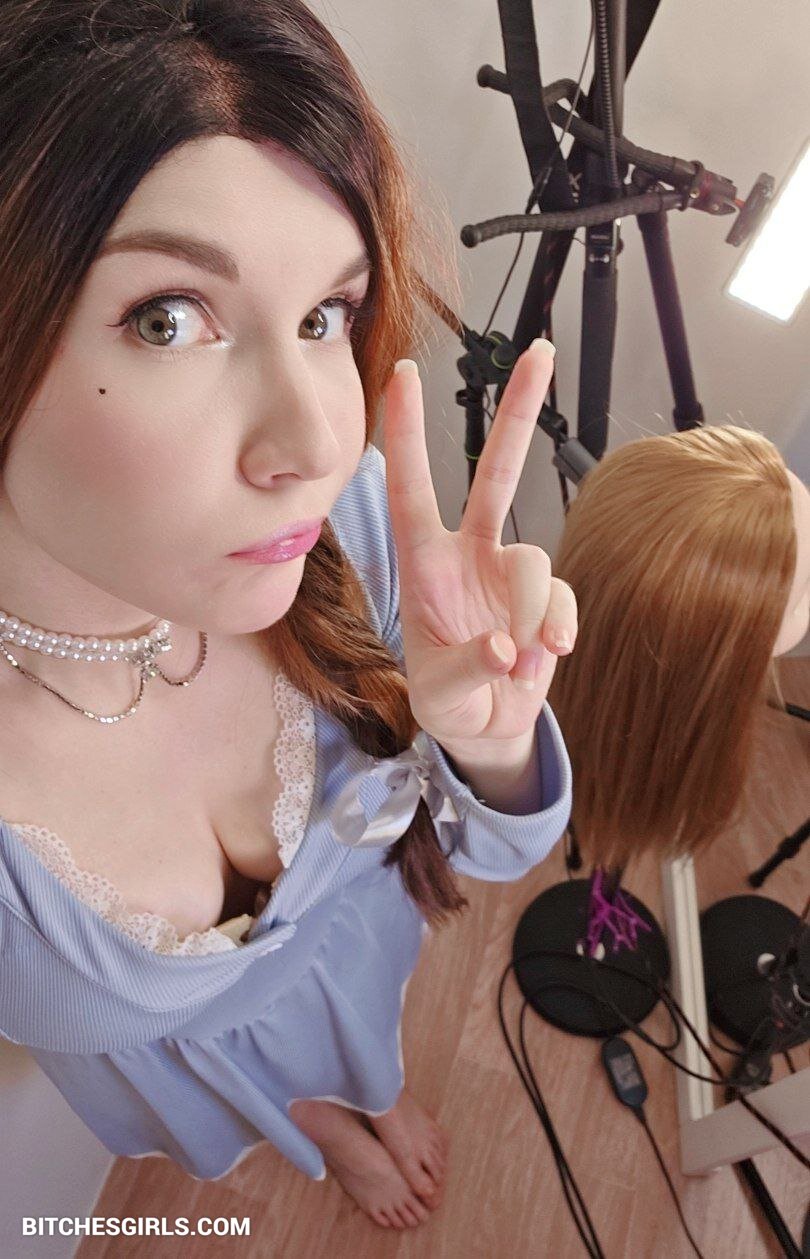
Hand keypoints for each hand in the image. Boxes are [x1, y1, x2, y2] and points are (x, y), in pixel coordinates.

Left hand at [381, 338, 577, 749]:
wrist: (489, 727)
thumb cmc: (448, 702)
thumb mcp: (437, 695)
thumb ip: (465, 668)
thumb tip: (507, 646)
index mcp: (424, 563)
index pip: (410, 488)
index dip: (405, 432)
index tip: (404, 372)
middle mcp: (470, 554)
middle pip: (496, 473)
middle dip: (517, 413)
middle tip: (539, 352)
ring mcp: (512, 574)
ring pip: (533, 557)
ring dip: (530, 611)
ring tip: (519, 662)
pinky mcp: (548, 599)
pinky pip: (561, 599)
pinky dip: (556, 629)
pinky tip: (546, 659)